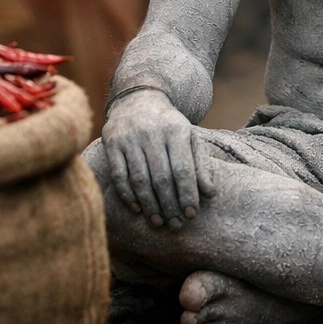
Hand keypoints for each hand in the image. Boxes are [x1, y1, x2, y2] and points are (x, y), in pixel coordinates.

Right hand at [101, 89, 213, 229]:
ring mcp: (129, 138)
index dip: (187, 194)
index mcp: (176, 130)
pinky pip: (118, 175)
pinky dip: (127, 195)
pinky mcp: (111, 143)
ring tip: (158, 222)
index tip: (192, 214)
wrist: (138, 99)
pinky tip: (137, 209)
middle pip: (161, 177)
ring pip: (139, 179)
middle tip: (176, 224)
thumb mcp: (190, 137)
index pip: (182, 168)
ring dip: (149, 205)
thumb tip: (210, 194)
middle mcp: (152, 133)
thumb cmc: (169, 125)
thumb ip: (200, 164)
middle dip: (170, 204)